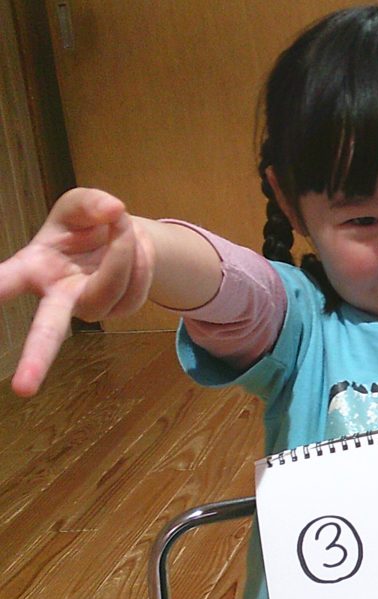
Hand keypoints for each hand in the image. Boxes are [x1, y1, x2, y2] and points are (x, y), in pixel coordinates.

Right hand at [0, 188, 152, 395]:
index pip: (5, 283)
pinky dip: (139, 257)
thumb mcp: (79, 204)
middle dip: (35, 359)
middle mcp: (57, 295)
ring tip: (120, 227)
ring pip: (112, 287)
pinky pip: (137, 282)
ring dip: (122, 252)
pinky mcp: (119, 308)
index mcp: (34, 269)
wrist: (120, 237)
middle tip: (22, 391)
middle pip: (47, 331)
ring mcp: (90, 306)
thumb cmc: (84, 225)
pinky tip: (131, 247)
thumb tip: (113, 209)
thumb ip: (90, 202)